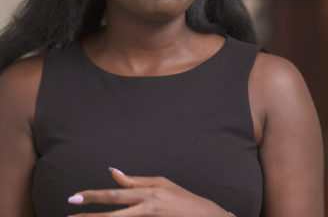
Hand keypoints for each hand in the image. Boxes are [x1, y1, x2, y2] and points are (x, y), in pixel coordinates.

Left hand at [67, 167, 230, 216]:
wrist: (201, 216)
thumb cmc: (180, 197)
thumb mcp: (159, 183)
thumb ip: (134, 181)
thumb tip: (112, 172)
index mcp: (146, 192)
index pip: (114, 194)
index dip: (93, 196)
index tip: (74, 197)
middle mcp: (144, 207)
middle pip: (111, 213)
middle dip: (88, 216)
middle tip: (69, 215)